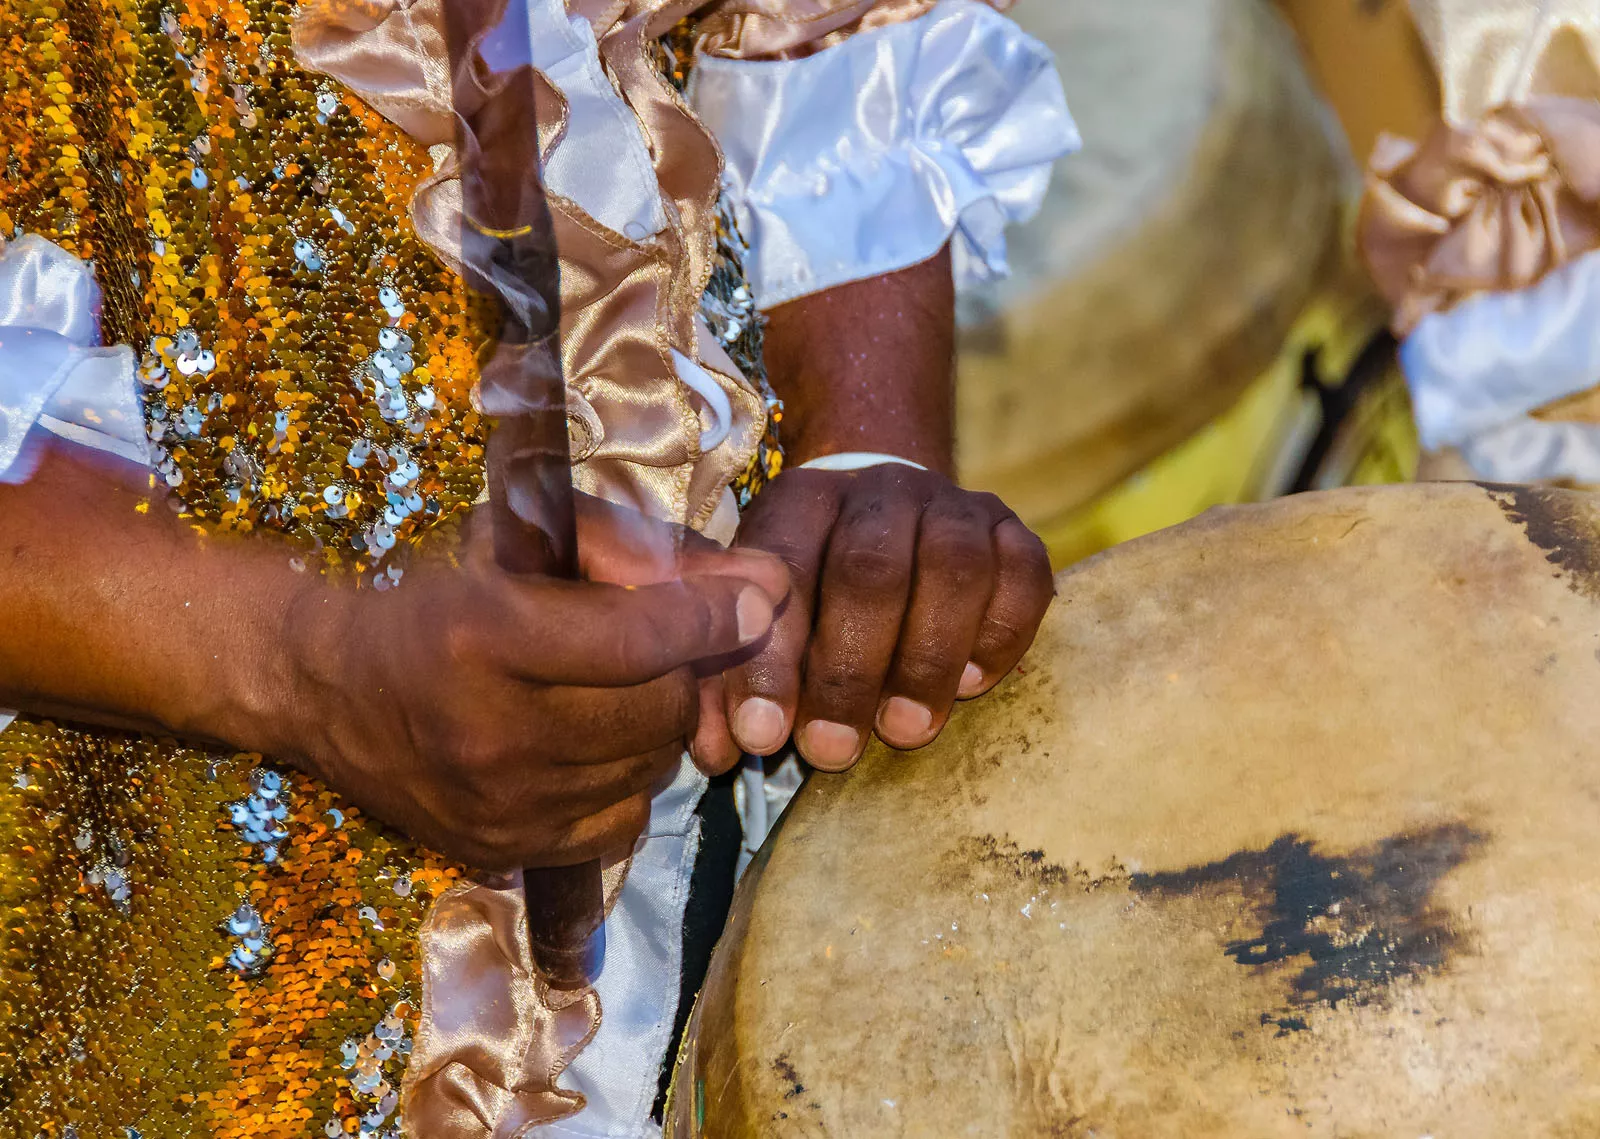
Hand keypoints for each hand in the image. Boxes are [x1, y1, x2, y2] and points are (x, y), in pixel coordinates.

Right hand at [272, 494, 787, 870]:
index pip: (637, 639)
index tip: (760, 596)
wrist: (327, 684)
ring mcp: (498, 806)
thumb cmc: (435, 590)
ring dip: (658, 724)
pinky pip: (624, 820)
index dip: (712, 616)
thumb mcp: (525, 541)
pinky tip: (591, 743)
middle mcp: (490, 733)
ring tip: (617, 690)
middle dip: (683, 670)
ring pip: (652, 768)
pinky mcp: (503, 851)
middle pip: (659, 711)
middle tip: (666, 645)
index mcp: (485, 638)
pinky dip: (627, 778)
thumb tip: (762, 584)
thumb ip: (643, 553)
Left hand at [699, 465, 1052, 772]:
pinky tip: (970, 686)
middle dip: (849, 672)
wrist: (890, 511)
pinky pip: (1023, 574)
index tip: (762, 735)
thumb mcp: (755, 611)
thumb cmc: (812, 584)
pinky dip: (1000, 635)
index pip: (782, 570)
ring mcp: (953, 505)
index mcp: (801, 499)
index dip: (770, 660)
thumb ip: (730, 674)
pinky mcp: (1012, 531)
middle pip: (870, 569)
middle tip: (832, 751)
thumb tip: (723, 747)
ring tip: (904, 730)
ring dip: (926, 660)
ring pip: (952, 568)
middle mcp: (880, 489)